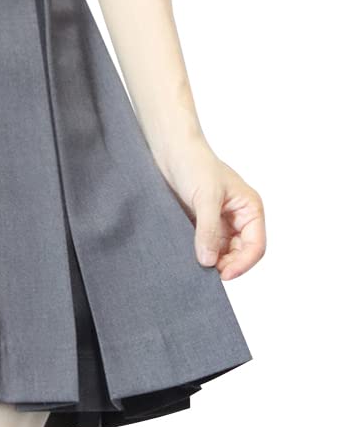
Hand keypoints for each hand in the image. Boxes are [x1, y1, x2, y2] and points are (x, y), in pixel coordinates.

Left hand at [155, 140, 266, 281]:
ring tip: (194, 264)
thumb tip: (210, 261)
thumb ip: (209, 230)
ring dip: (211, 262)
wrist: (170, 151)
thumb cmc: (195, 164)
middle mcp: (238, 219)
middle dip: (226, 265)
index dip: (242, 264)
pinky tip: (188, 258)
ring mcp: (220, 224)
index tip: (223, 275)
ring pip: (222, 255)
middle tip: (205, 272)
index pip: (256, 246)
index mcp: (250, 209)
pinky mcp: (201, 227)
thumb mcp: (206, 196)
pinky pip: (205, 249)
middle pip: (240, 255)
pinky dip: (199, 256)